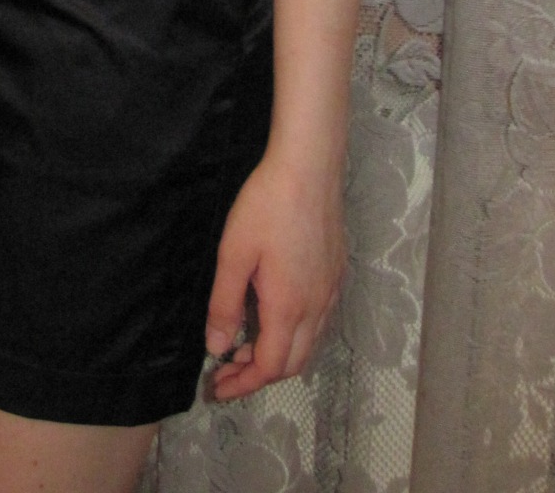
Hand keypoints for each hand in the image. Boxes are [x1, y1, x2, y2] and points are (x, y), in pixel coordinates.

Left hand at [203, 150, 344, 398]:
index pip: (269, 367)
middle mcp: (317, 307)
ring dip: (278, 355)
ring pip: (309, 344)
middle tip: (226, 368)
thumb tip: (217, 348)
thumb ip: (224, 304)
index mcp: (289, 308)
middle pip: (292, 363)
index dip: (242, 384)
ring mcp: (331, 291)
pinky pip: (318, 321)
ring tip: (244, 344)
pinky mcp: (337, 274)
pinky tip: (273, 314)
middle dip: (258, 374)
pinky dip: (294, 334)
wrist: (309, 167)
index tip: (217, 387)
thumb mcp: (234, 253)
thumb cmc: (266, 206)